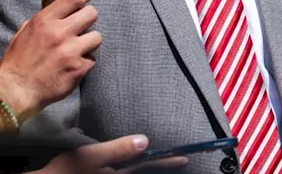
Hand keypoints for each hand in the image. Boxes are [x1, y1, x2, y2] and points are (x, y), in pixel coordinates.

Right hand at [0, 0, 104, 121]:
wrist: (14, 92)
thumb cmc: (19, 63)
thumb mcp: (25, 33)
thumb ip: (45, 21)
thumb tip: (62, 10)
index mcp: (44, 21)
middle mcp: (59, 33)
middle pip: (92, 14)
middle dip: (87, 20)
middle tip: (78, 29)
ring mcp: (71, 50)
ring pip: (96, 37)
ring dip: (87, 43)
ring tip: (71, 52)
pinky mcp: (79, 68)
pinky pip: (92, 59)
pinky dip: (83, 63)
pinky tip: (69, 67)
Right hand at [34, 135, 187, 173]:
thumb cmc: (65, 170)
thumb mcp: (91, 156)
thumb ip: (118, 149)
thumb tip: (145, 141)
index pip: (149, 165)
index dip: (168, 162)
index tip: (186, 159)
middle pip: (145, 173)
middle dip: (162, 168)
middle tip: (181, 162)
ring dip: (149, 170)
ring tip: (163, 163)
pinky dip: (135, 170)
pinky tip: (134, 165)